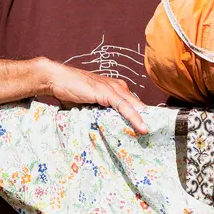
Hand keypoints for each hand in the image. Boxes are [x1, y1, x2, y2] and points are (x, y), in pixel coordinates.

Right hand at [35, 57, 152, 134]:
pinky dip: (135, 117)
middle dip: (148, 119)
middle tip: (157, 135)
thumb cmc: (70, 92)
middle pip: (138, 105)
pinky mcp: (107, 92)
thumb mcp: (89, 105)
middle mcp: (118, 87)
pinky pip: (125, 107)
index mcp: (115, 89)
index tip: (150, 130)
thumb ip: (98, 113)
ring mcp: (113, 88)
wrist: (56, 79)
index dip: (142, 117)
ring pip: (134, 106)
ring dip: (144, 120)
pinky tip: (142, 127)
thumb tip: (104, 128)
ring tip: (153, 135)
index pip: (133, 104)